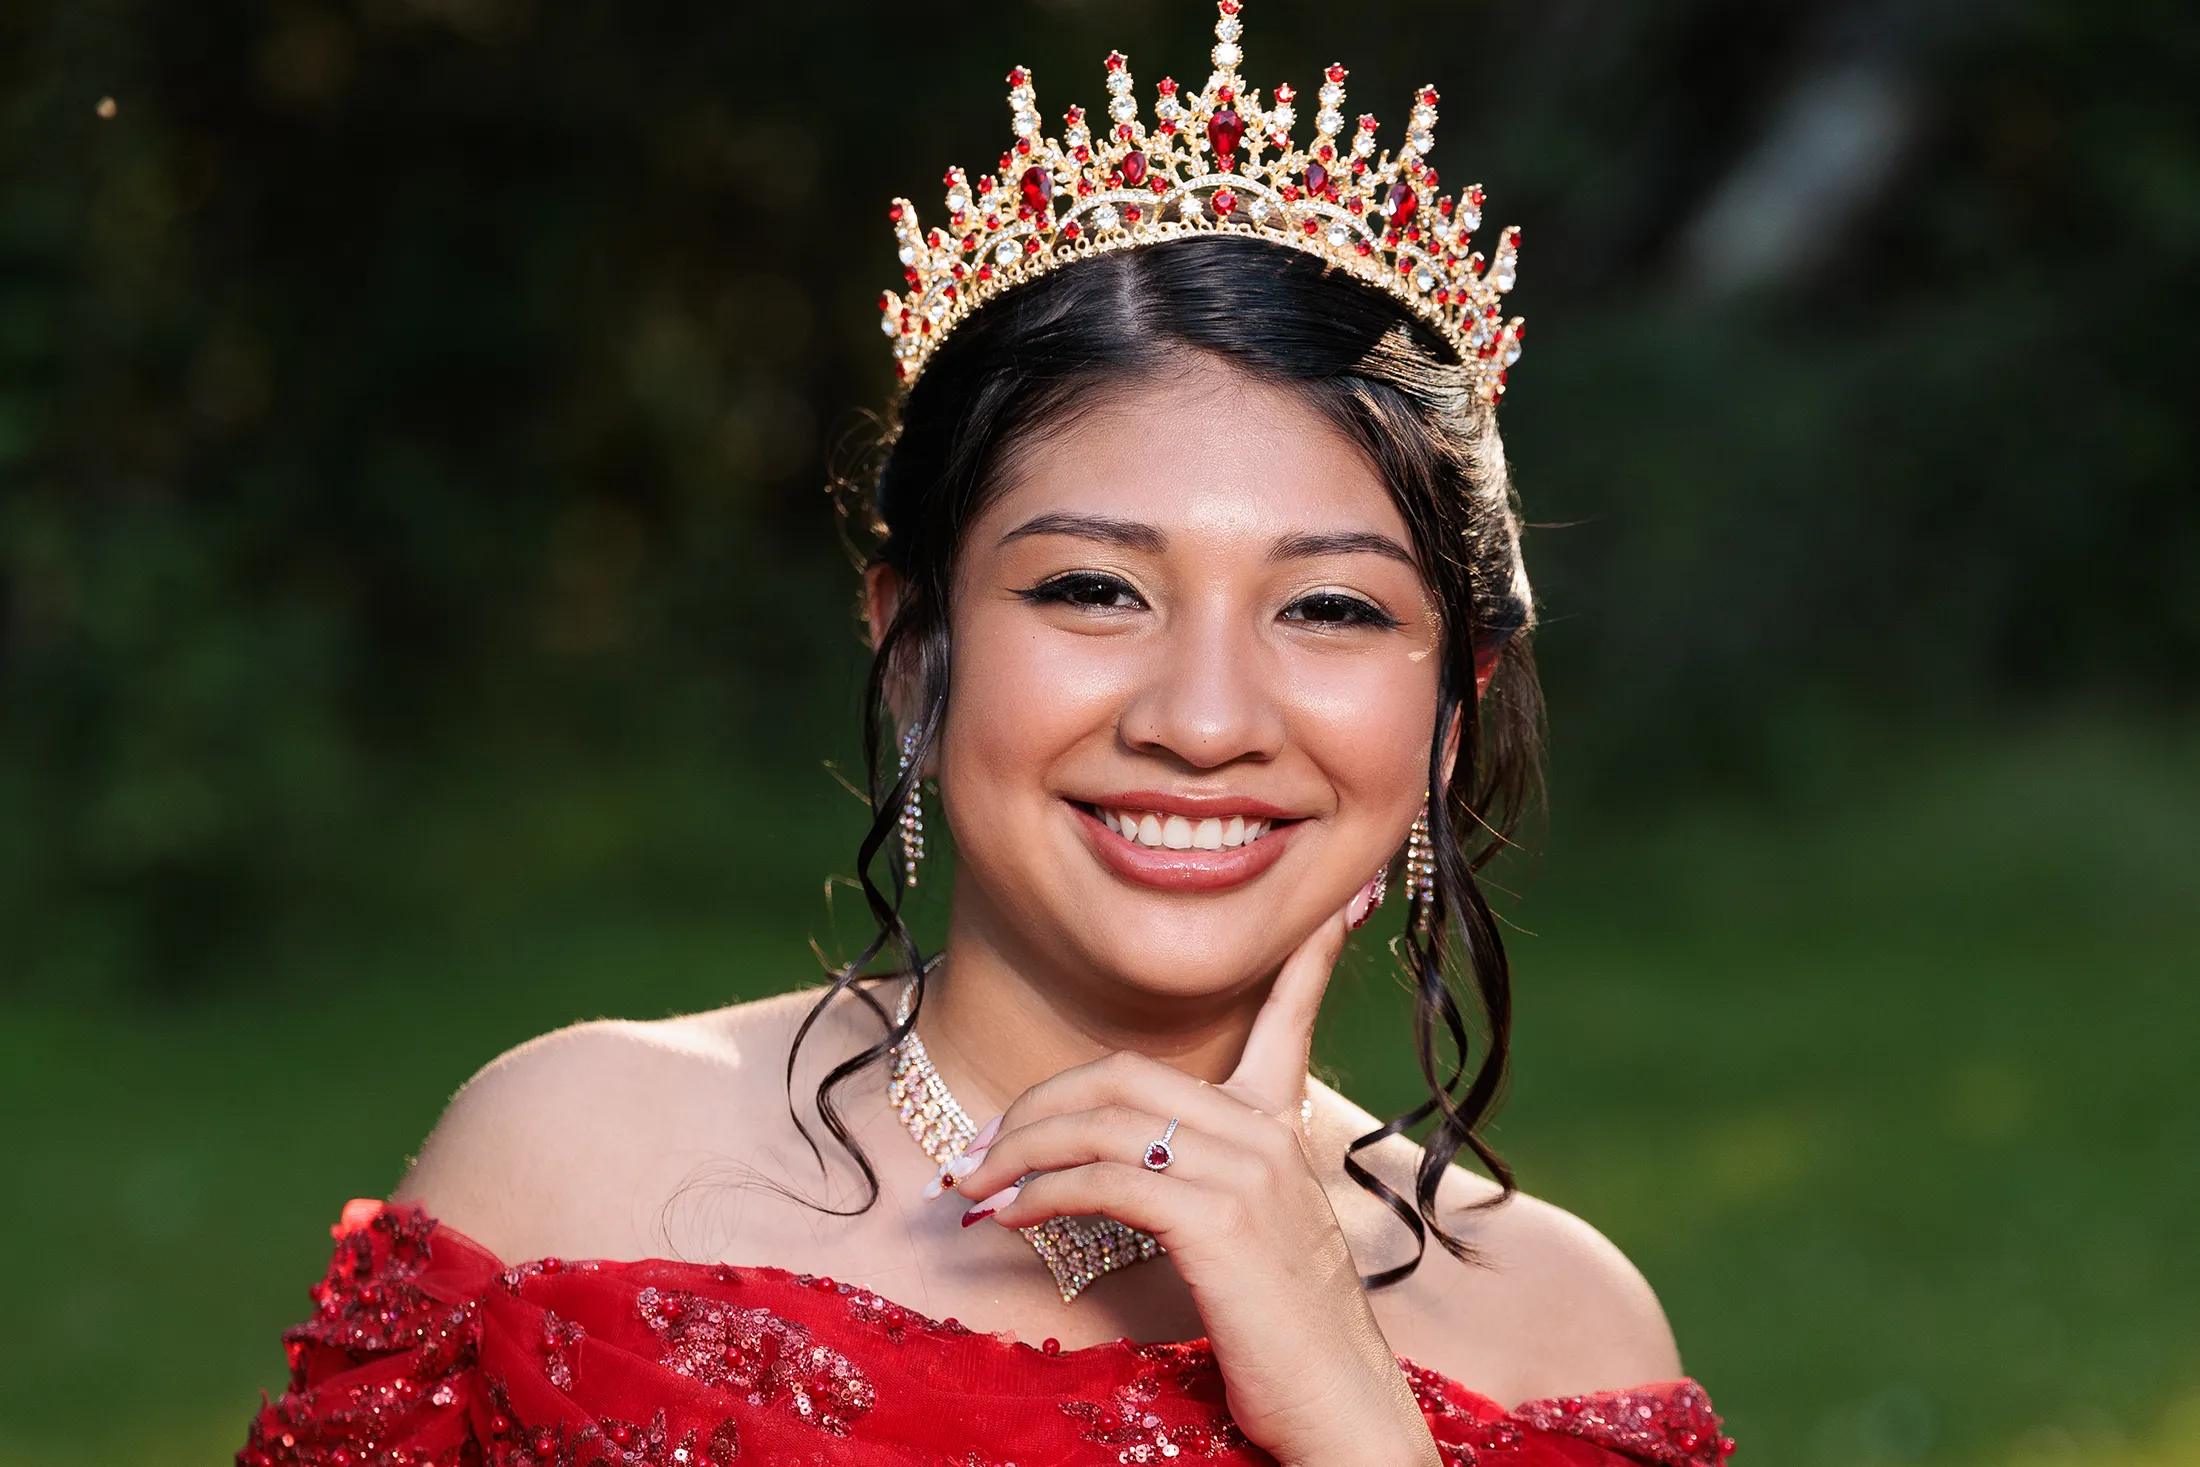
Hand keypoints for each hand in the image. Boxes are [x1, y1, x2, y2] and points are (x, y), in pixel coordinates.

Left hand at [947, 885, 1442, 1466]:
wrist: (1343, 1416)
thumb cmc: (1288, 1345)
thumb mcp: (1257, 1247)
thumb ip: (1207, 1193)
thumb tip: (1123, 1180)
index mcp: (1280, 1135)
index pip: (1288, 1019)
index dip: (1304, 959)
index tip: (1331, 904)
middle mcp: (1268, 1139)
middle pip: (1128, 1074)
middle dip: (1039, 1102)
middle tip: (984, 1148)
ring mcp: (1249, 1177)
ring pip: (1105, 1122)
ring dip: (1018, 1151)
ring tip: (973, 1187)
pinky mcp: (1220, 1225)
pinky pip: (1105, 1180)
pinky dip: (1041, 1193)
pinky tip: (1010, 1217)